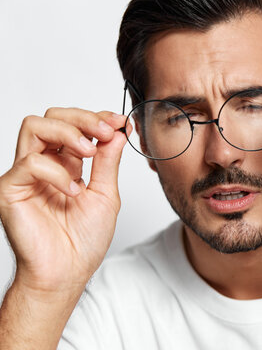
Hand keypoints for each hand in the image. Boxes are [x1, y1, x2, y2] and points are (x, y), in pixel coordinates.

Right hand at [0, 108, 127, 293]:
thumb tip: (118, 132)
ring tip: (89, 152)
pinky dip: (57, 172)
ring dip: (68, 132)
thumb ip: (109, 162)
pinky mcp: (11, 188)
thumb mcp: (106, 195)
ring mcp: (26, 175)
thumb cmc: (84, 241)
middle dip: (84, 118)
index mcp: (66, 165)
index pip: (75, 126)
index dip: (98, 118)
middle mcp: (45, 165)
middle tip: (107, 131)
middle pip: (53, 117)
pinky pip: (30, 162)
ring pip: (35, 127)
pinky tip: (73, 191)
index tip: (121, 122)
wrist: (67, 273)